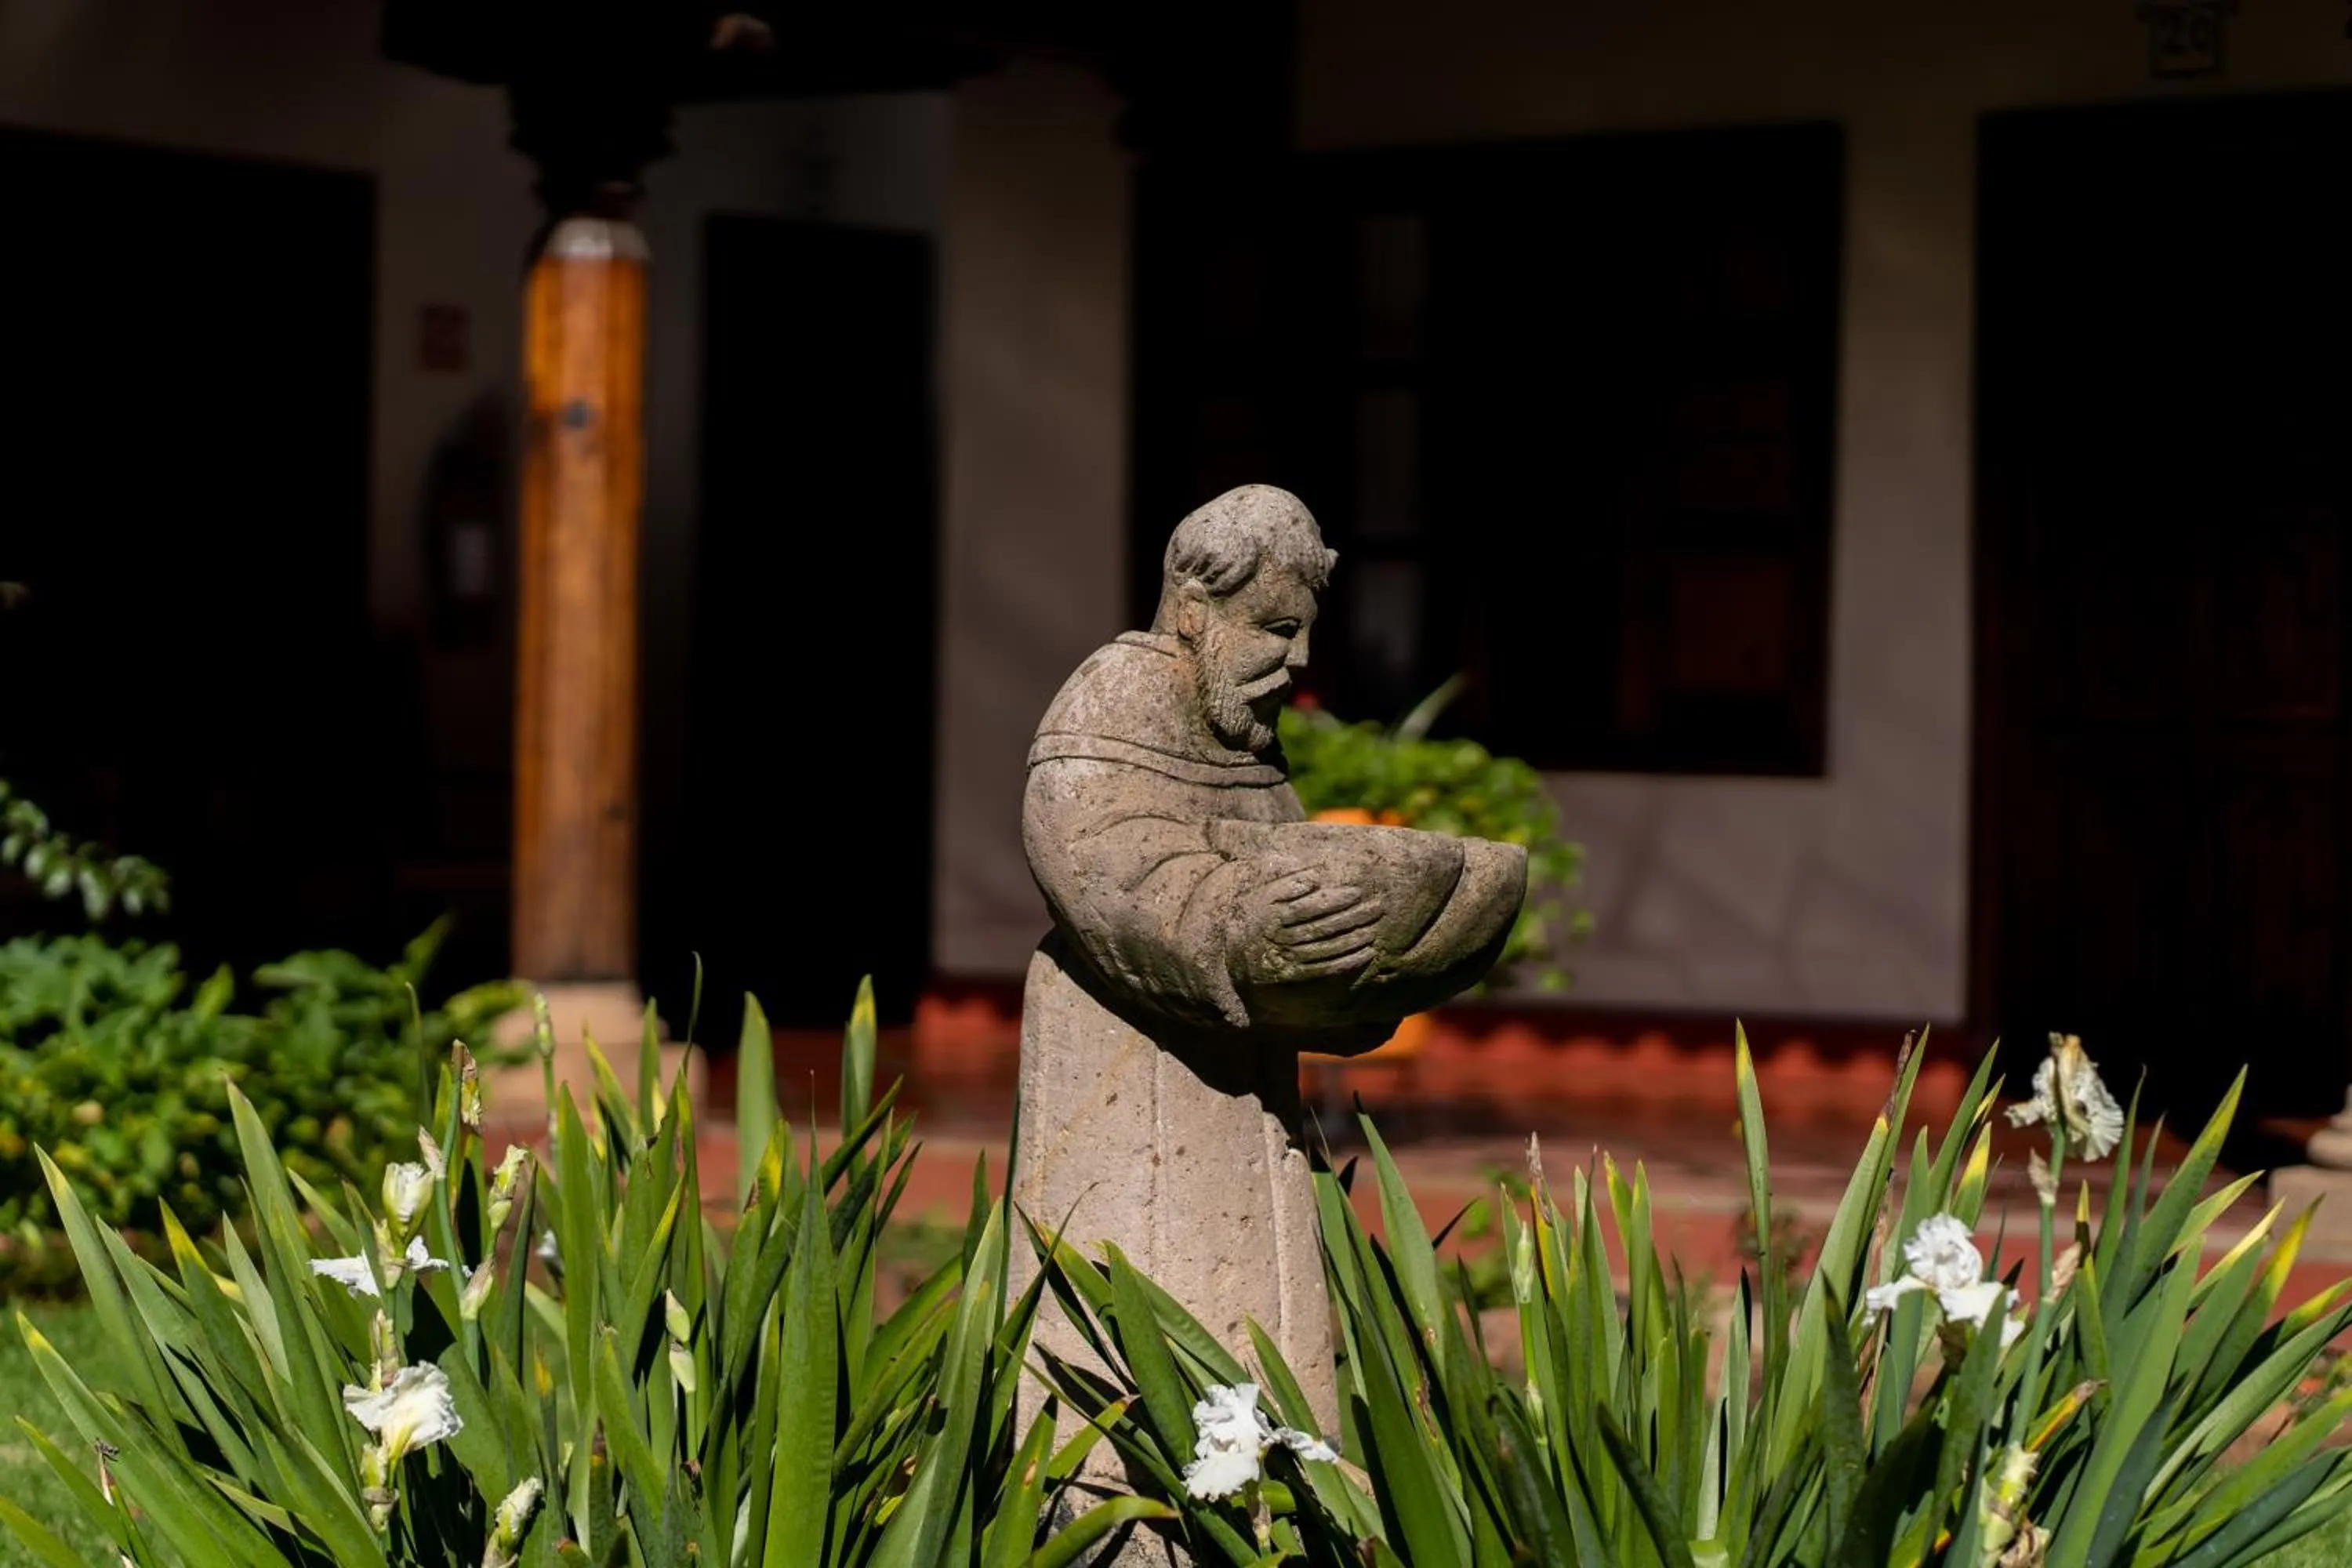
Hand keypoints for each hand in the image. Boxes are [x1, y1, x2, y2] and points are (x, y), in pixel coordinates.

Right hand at [1228, 855, 1385, 986]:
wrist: (1238, 950)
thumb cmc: (1258, 915)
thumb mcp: (1266, 894)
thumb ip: (1289, 883)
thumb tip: (1316, 876)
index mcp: (1274, 915)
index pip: (1311, 905)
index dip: (1335, 898)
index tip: (1357, 892)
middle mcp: (1281, 938)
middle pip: (1322, 926)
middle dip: (1351, 917)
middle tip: (1376, 909)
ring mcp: (1288, 958)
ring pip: (1325, 949)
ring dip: (1352, 941)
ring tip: (1374, 931)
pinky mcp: (1294, 974)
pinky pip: (1324, 969)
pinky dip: (1346, 962)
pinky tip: (1366, 954)